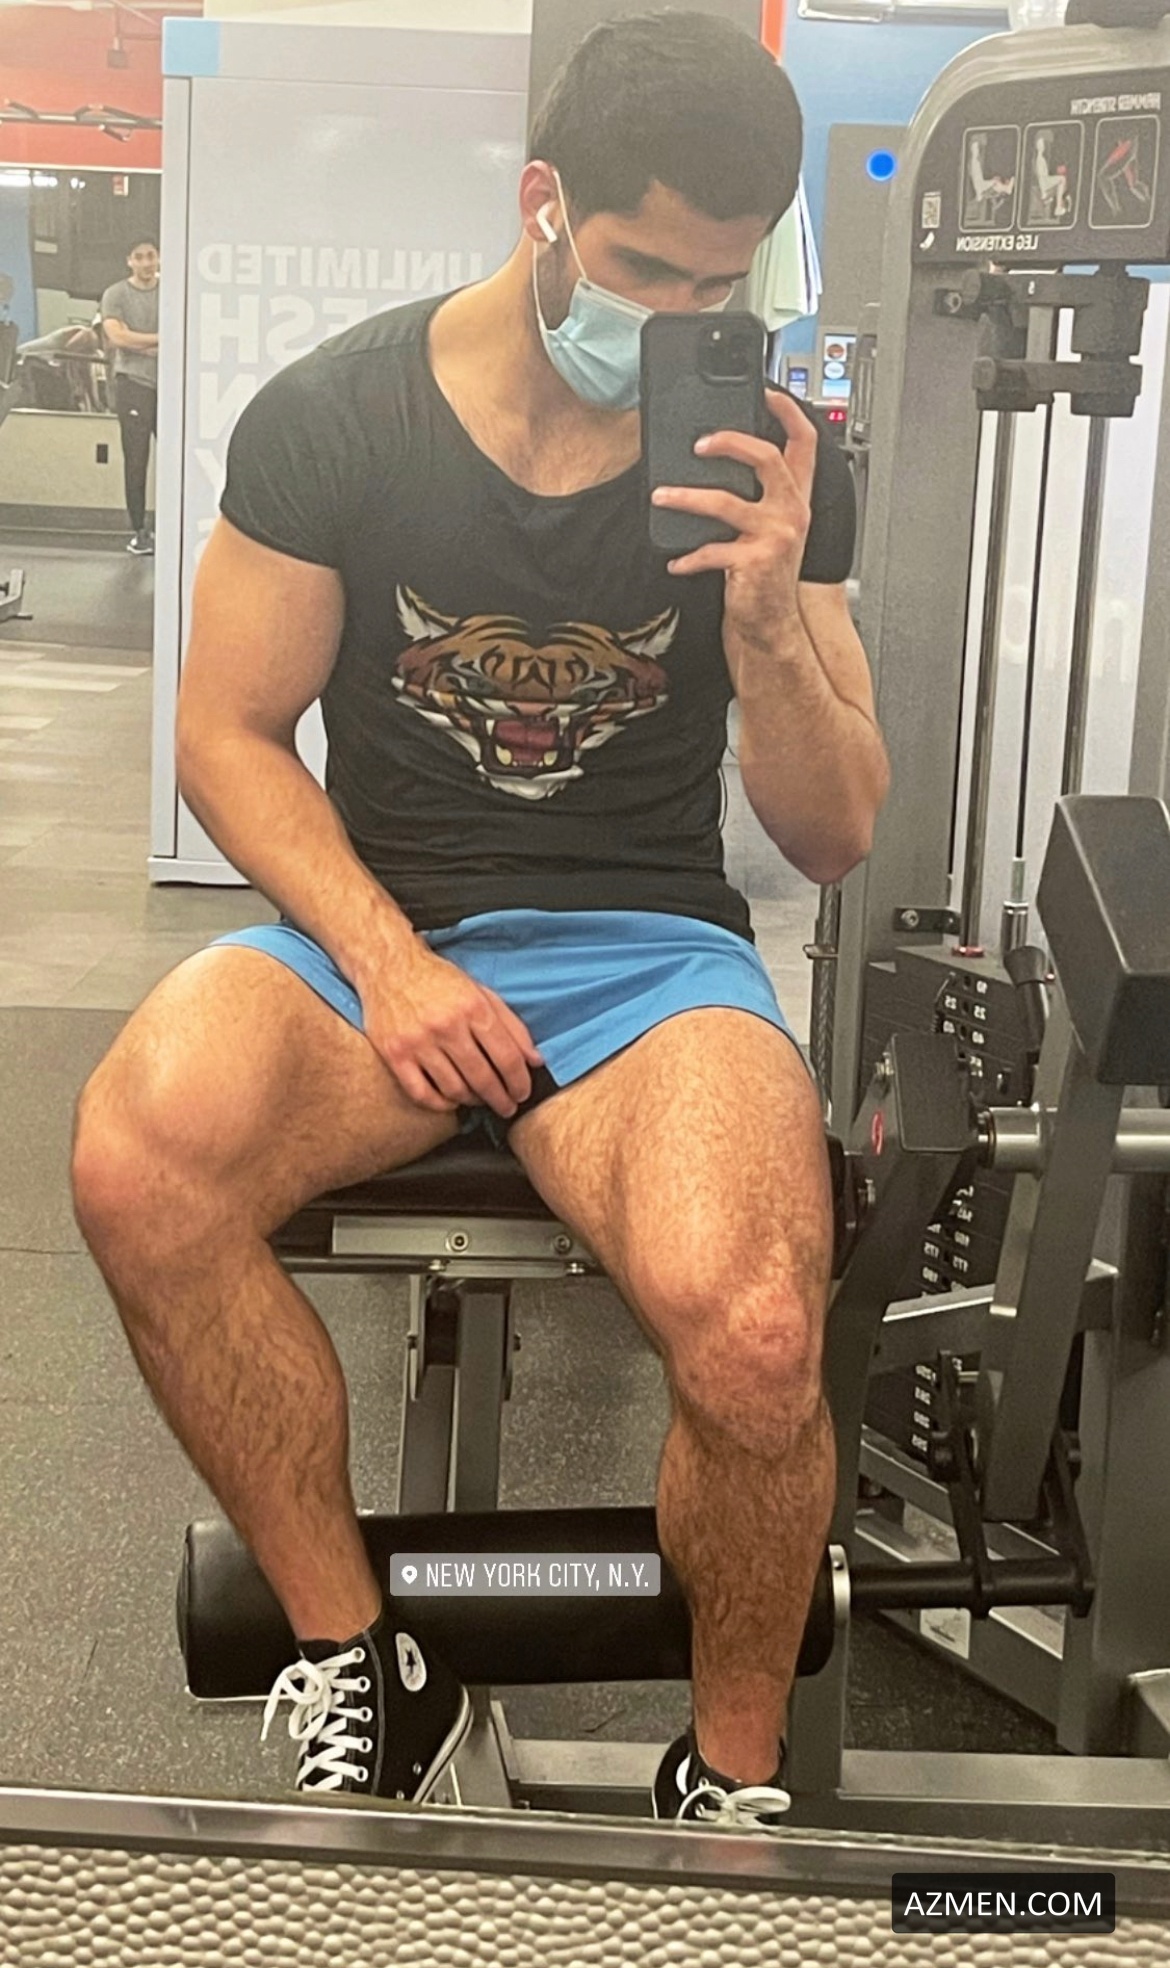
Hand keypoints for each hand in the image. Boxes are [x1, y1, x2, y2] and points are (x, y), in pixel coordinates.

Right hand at [360, 939, 544, 1119]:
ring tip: (479, 1099)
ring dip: (472, 1101)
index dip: (519, 1082)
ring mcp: (418, 1042)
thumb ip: (512, 1026)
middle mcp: (446, 1026)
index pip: (506, 1057)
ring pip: (454, 1089)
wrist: (390, 966)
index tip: (522, 1093)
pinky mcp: (395, 1054)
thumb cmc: (439, 980)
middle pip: (483, 1078)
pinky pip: (422, 1093)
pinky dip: (440, 1104)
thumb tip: (535, 1060)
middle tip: (507, 1107)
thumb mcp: (481, 993)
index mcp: (473, 1008)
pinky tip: (450, 1100)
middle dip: (501, 1099)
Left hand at [649, 389, 816, 636]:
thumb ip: (755, 495)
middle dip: (730, 442)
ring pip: (726, 502)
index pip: (805, 442)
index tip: (766, 391)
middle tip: (699, 444)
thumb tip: (713, 462)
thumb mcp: (768, 528)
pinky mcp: (754, 562)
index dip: (788, 411)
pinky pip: (712, 550)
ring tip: (661, 496)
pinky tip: (676, 561)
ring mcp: (775, 537)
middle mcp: (791, 512)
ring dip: (686, 498)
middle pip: (767, 458)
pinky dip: (688, 557)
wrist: (772, 623)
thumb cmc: (764, 574)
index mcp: (797, 497)